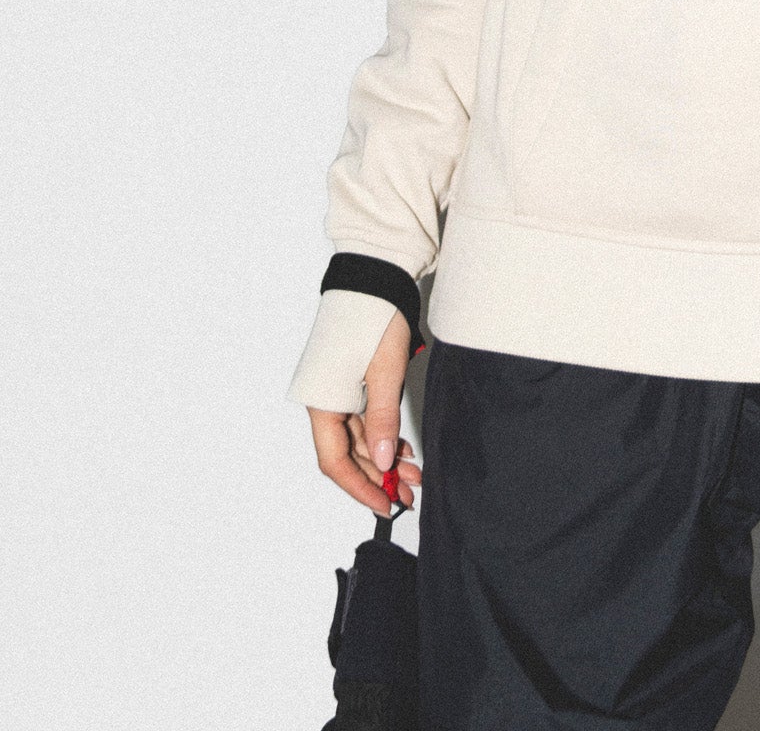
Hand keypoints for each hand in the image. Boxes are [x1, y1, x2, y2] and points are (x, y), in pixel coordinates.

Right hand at [307, 308, 422, 516]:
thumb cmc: (374, 317)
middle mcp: (324, 401)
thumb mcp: (384, 372)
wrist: (374, 276)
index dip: (360, 488)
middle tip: (408, 494)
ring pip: (358, 439)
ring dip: (382, 458)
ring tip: (413, 474)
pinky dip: (381, 436)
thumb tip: (381, 463)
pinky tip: (402, 449)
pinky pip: (363, 420)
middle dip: (377, 476)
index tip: (385, 506)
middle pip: (347, 454)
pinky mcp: (350, 382)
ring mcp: (337, 392)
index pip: (335, 462)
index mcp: (323, 402)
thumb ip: (382, 420)